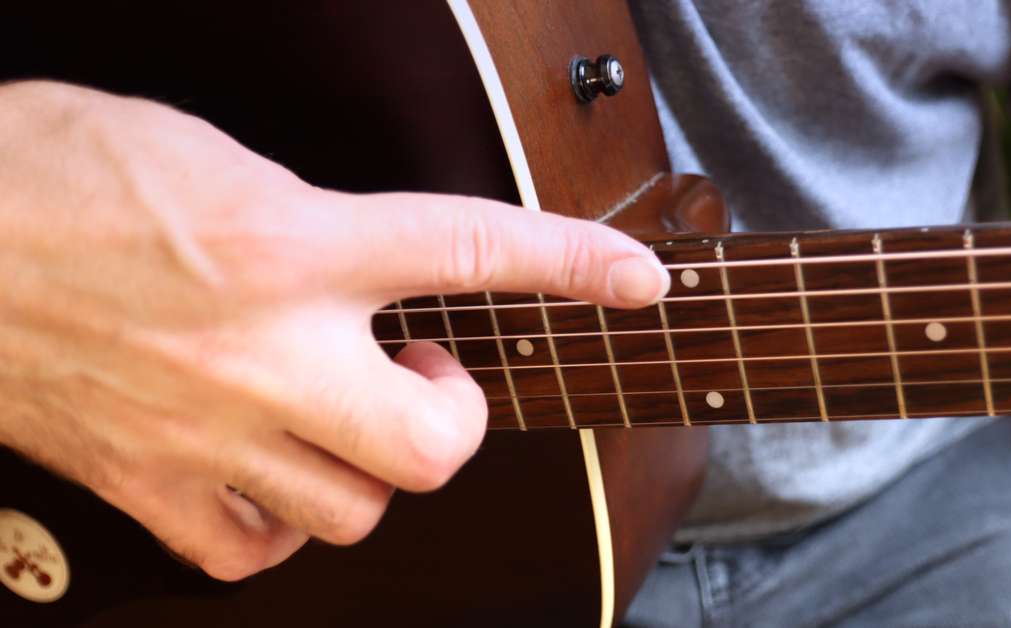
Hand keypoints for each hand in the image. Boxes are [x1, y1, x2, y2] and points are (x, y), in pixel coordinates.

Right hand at [0, 81, 668, 579]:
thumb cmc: (52, 174)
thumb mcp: (212, 155)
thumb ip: (308, 216)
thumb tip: (361, 260)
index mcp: (290, 243)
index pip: (473, 251)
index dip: (574, 263)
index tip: (634, 280)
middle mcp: (262, 350)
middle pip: (433, 446)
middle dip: (452, 417)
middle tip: (422, 374)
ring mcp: (205, 430)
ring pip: (355, 509)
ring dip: (368, 465)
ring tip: (334, 414)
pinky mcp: (144, 482)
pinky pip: (255, 550)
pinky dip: (281, 520)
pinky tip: (267, 470)